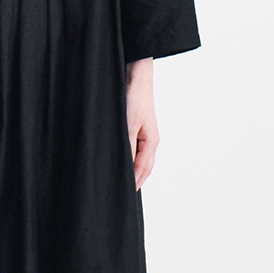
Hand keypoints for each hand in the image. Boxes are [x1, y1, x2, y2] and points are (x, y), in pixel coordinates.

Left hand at [126, 58, 157, 190]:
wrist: (136, 77)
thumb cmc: (134, 99)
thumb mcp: (128, 126)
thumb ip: (127, 148)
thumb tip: (125, 167)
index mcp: (151, 142)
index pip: (143, 170)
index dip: (134, 183)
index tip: (125, 195)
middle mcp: (150, 141)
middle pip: (144, 168)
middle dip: (136, 181)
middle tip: (123, 194)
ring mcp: (145, 135)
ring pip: (140, 160)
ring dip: (133, 171)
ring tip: (123, 183)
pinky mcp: (138, 128)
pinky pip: (135, 150)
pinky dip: (130, 160)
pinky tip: (122, 163)